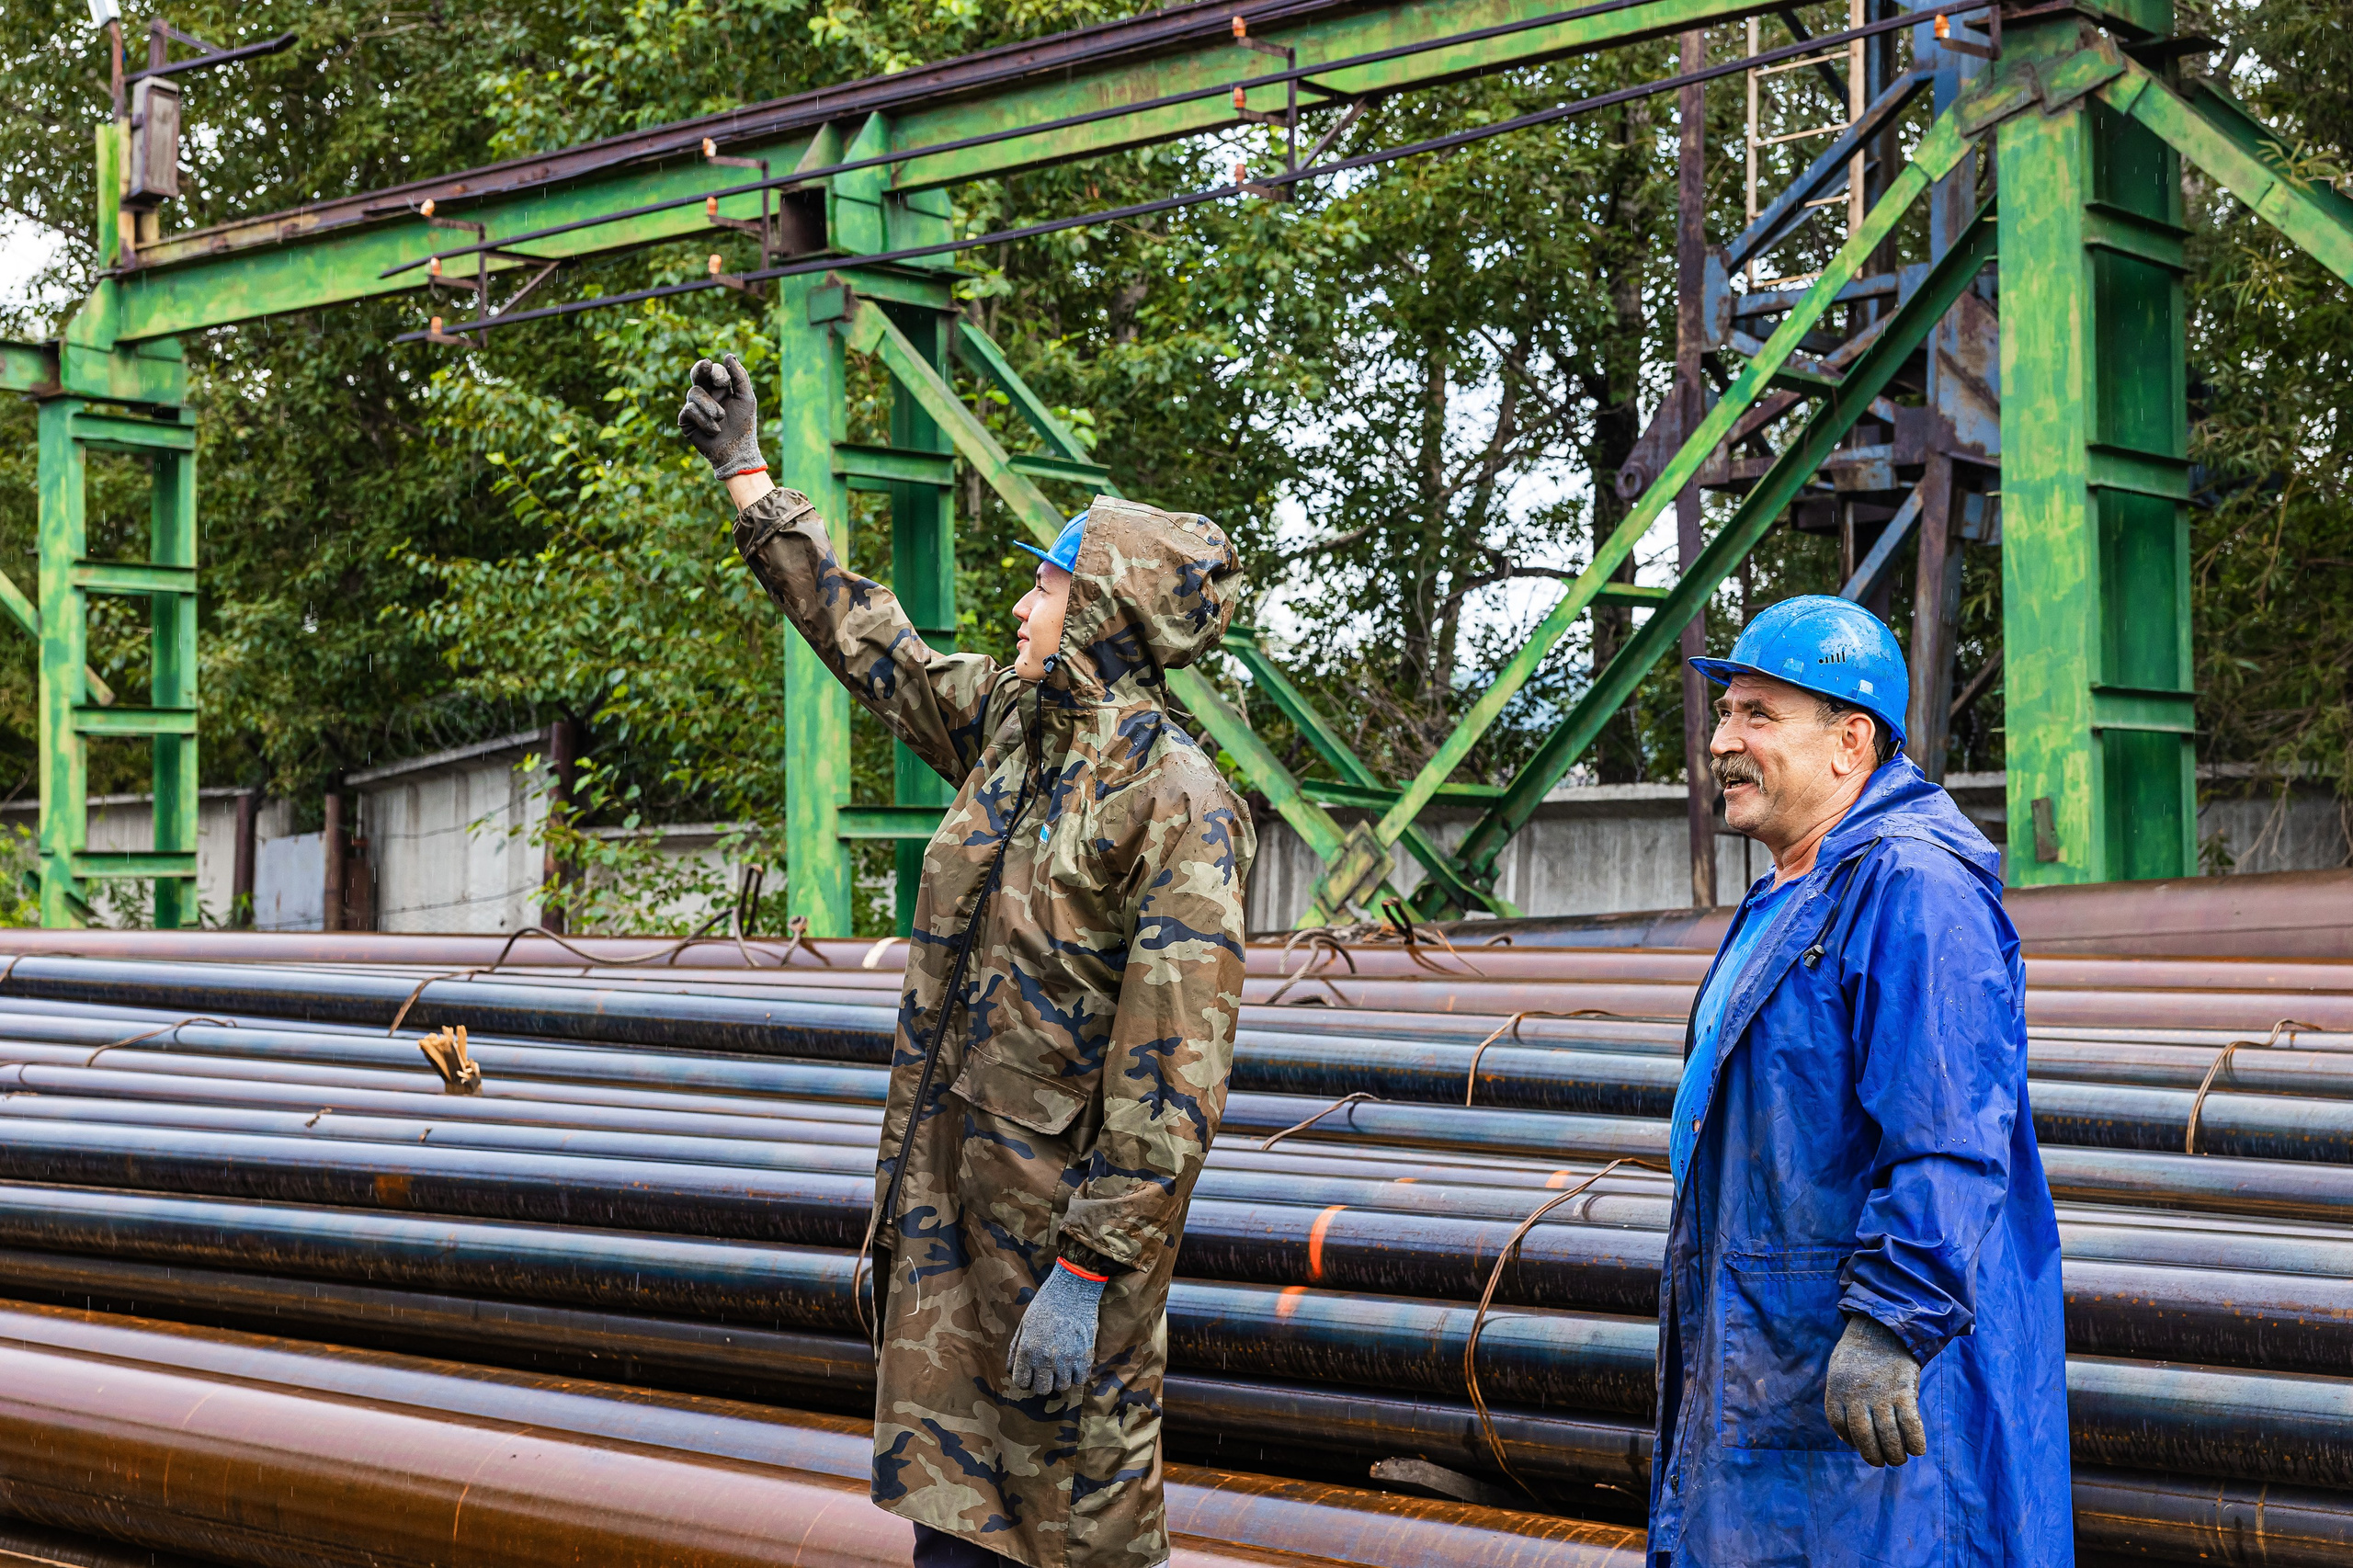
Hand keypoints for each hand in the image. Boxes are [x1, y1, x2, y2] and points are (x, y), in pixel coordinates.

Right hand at [676, 352, 765, 477]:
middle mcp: (705, 395)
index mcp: (720, 388)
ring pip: (694, 393)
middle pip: (696, 374)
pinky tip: (714, 430)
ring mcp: (694, 407)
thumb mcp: (746, 398)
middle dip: (700, 369)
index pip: (713, 371)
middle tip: (705, 365)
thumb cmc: (744, 425)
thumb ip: (739, 377)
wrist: (736, 451)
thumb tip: (728, 355)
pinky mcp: (686, 420)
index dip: (717, 373)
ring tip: (721, 418)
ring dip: (710, 406)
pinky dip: (705, 420)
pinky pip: (689, 410)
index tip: (724, 382)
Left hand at [1005, 1260, 1105, 1395]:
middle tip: (1047, 1371)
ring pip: (1062, 1387)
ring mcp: (1066, 1360)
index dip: (1026, 1380)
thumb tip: (1011, 1370)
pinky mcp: (1084, 1357)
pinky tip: (1075, 1363)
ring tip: (1062, 1364)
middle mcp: (1045, 1359)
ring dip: (1061, 1378)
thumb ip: (1016, 1350)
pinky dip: (1078, 1375)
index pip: (1021, 1383)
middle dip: (1043, 1382)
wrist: (1072, 1289)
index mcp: (1027, 1350)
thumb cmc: (1046, 1305)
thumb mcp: (1024, 1324)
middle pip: (1042, 1390)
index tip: (1032, 1374)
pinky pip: (1081, 1380)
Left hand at [1825, 1311, 1926, 1466]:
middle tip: (1884, 1461)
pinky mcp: (1903, 1391)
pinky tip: (1917, 1449)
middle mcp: (1857, 1395)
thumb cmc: (1860, 1353)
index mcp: (1837, 1389)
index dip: (1849, 1439)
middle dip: (1875, 1456)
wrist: (1883, 1326)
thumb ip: (1840, 1401)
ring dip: (1895, 1454)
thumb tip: (1845, 1438)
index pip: (1838, 1424)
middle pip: (1864, 1437)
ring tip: (1899, 1459)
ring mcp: (1881, 1394)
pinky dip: (1915, 1441)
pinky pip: (1910, 1424)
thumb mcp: (1839, 1371)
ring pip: (1888, 1435)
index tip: (1858, 1444)